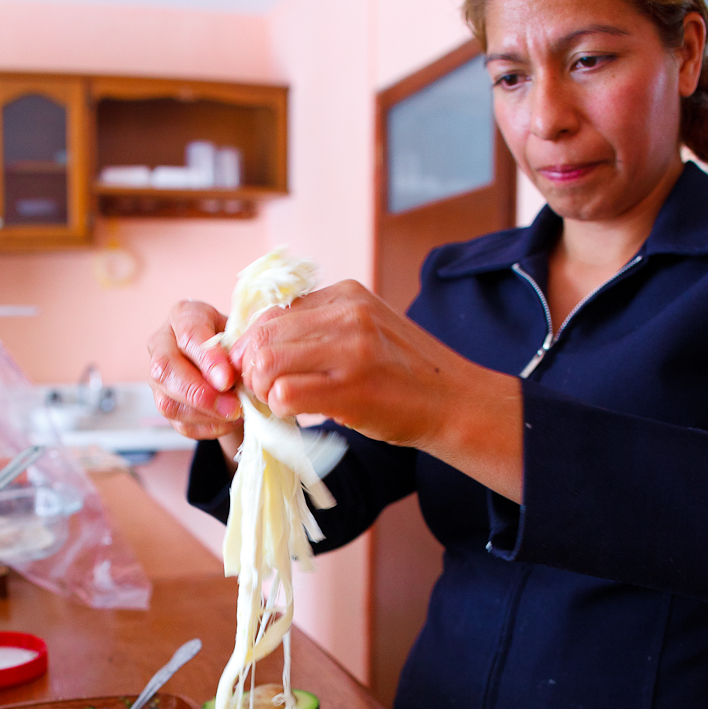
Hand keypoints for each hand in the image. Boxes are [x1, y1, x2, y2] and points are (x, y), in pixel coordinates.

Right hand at [148, 301, 242, 441]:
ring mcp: (159, 377)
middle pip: (165, 370)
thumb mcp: (242, 332)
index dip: (207, 359)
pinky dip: (207, 427)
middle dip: (200, 393)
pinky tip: (228, 422)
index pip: (188, 335)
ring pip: (168, 402)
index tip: (228, 380)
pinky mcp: (165, 403)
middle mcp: (162, 344)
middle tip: (232, 406)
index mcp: (183, 315)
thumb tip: (236, 374)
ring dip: (204, 415)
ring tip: (234, 415)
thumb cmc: (236, 340)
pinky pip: (179, 423)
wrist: (230, 357)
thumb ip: (238, 347)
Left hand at [230, 280, 523, 500]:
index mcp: (347, 294)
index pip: (272, 312)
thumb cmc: (407, 374)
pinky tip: (298, 415)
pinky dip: (279, 409)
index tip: (259, 370)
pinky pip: (285, 394)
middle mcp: (348, 314)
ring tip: (280, 404)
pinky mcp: (352, 389)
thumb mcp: (368, 329)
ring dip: (263, 390)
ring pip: (267, 364)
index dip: (254, 345)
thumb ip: (323, 326)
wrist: (456, 402)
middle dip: (251, 369)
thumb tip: (263, 341)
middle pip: (263, 336)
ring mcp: (351, 350)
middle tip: (263, 393)